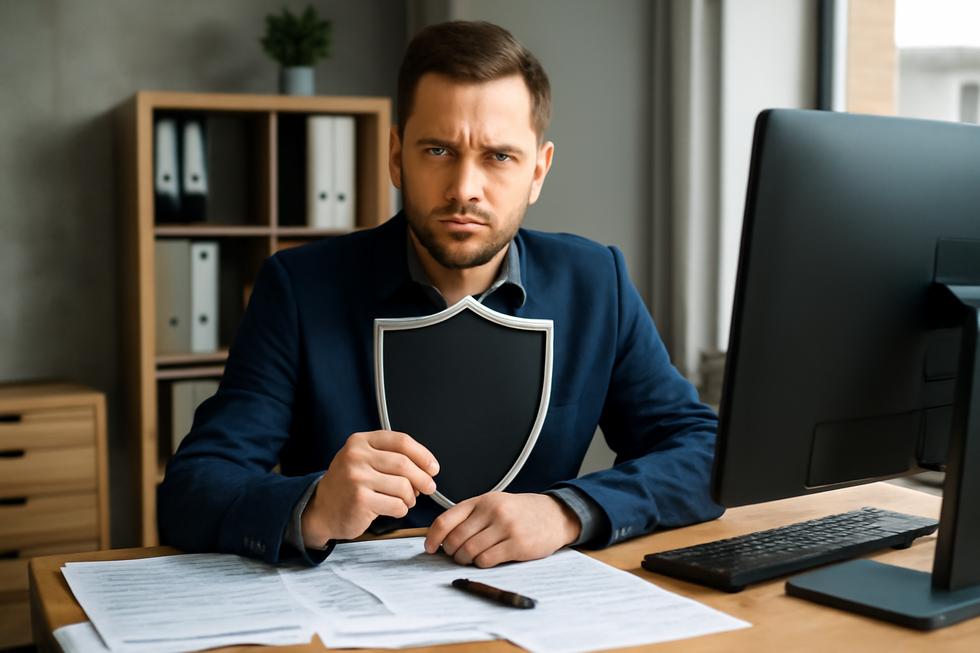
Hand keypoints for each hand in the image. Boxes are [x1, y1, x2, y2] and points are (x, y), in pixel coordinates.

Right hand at [301, 430, 438, 547]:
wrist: (321, 509)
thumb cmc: (349, 484)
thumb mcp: (364, 460)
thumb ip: (391, 456)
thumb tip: (427, 467)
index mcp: (361, 441)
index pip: (401, 441)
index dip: (423, 455)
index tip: (433, 467)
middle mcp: (356, 456)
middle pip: (405, 464)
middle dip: (423, 479)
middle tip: (428, 487)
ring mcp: (357, 478)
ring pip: (403, 486)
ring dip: (411, 497)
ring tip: (405, 500)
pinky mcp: (360, 500)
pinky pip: (396, 505)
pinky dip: (401, 509)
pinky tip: (393, 509)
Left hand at [424, 492, 581, 567]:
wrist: (554, 515)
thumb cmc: (519, 512)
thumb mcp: (494, 504)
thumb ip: (470, 516)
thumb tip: (440, 536)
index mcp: (482, 501)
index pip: (446, 519)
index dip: (433, 537)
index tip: (430, 548)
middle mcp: (492, 511)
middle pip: (456, 538)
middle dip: (451, 551)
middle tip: (455, 555)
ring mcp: (505, 527)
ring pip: (469, 551)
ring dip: (465, 559)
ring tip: (470, 558)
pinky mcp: (517, 545)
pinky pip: (486, 560)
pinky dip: (481, 564)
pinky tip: (486, 560)